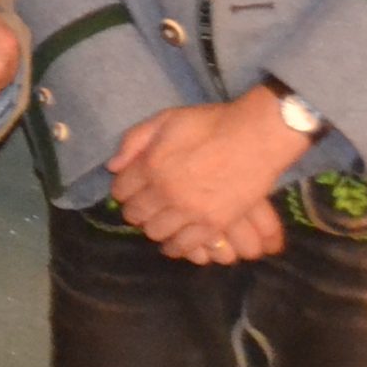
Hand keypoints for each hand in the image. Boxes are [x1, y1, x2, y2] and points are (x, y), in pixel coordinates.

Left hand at [107, 88, 311, 252]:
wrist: (254, 137)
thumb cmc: (210, 123)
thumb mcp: (166, 119)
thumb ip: (134, 140)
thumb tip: (112, 166)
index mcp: (151, 165)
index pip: (121, 190)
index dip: (123, 190)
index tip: (129, 190)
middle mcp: (165, 192)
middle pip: (137, 214)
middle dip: (135, 211)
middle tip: (144, 208)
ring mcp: (189, 211)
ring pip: (157, 232)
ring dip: (153, 228)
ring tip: (159, 223)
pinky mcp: (213, 224)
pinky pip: (185, 245)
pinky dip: (175, 247)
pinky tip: (174, 244)